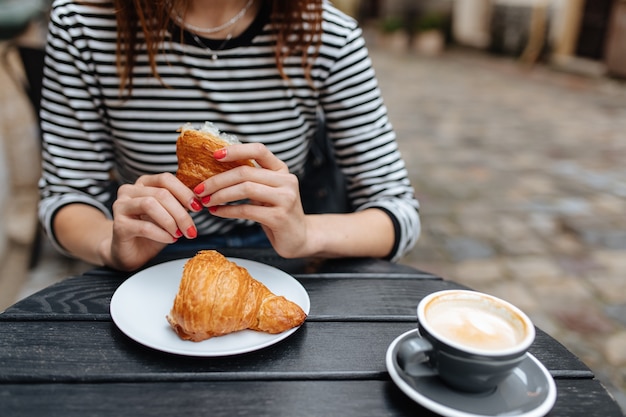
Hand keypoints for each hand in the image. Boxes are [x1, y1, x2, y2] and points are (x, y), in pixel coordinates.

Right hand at [108, 173, 201, 269]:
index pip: (166, 179)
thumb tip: (199, 200)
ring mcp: (121, 206)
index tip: (198, 207)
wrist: (131, 253)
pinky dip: (161, 234)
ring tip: (179, 234)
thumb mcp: (169, 214)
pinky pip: (144, 226)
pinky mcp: (119, 225)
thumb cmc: (152, 231)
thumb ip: (179, 204)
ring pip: (150, 205)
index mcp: (144, 183)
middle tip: (191, 229)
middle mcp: (129, 190)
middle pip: (161, 194)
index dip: (184, 192)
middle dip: (180, 213)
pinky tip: (170, 239)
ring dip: (170, 221)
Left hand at [194, 143, 310, 257]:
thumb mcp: (268, 191)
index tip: (214, 155)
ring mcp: (285, 199)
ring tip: (206, 200)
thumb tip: (216, 169)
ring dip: (220, 195)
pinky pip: (246, 210)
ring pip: (245, 189)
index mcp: (282, 170)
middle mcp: (286, 181)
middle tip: (200, 188)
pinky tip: (216, 212)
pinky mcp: (279, 217)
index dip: (236, 150)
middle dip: (218, 180)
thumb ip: (252, 179)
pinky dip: (227, 211)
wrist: (299, 237)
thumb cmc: (277, 212)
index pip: (259, 150)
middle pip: (245, 172)